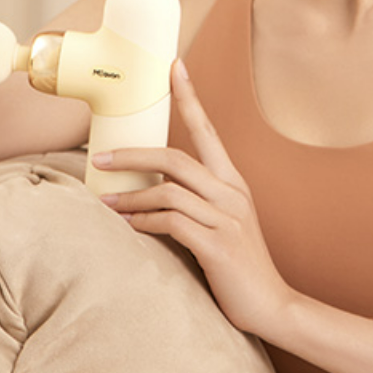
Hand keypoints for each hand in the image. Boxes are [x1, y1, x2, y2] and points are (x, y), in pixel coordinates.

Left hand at [96, 60, 295, 337]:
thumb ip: (195, 201)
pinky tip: (128, 226)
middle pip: (176, 157)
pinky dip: (145, 221)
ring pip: (168, 191)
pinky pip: (172, 223)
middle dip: (134, 154)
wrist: (273, 305)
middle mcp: (231, 192)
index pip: (208, 129)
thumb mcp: (222, 221)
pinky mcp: (217, 245)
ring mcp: (226, 218)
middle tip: (100, 158)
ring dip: (131, 196)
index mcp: (232, 181)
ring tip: (106, 202)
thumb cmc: (239, 264)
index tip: (174, 66)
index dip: (189, 96)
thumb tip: (151, 187)